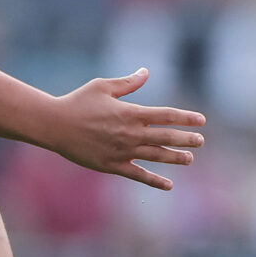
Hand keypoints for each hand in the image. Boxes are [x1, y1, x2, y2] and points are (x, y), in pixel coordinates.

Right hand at [40, 68, 206, 189]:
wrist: (54, 125)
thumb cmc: (77, 102)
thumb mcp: (103, 86)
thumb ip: (128, 82)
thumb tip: (146, 71)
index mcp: (130, 113)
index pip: (165, 115)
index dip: (185, 118)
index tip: (201, 120)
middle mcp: (130, 133)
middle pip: (166, 137)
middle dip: (186, 139)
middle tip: (201, 141)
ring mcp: (122, 151)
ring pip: (155, 156)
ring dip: (175, 158)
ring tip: (189, 159)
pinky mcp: (112, 166)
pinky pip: (138, 175)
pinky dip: (154, 181)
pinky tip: (168, 185)